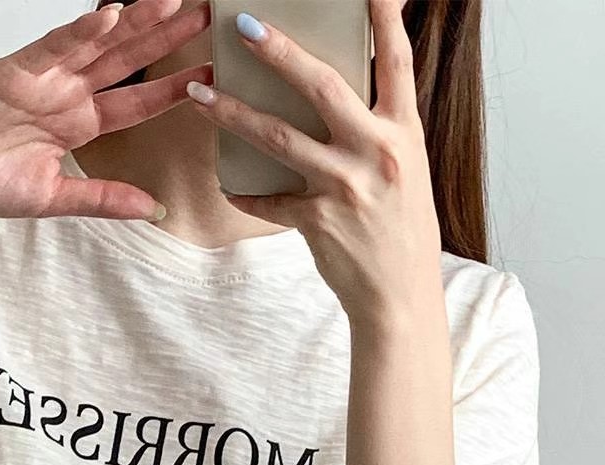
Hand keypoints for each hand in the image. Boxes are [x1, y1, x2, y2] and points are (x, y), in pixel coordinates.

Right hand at [0, 0, 212, 222]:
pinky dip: (80, 31)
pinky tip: (111, 15)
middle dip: (168, 38)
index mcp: (77, 125)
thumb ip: (102, 199)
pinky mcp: (13, 70)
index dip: (174, 88)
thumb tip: (153, 210)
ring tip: (174, 1)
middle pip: (128, 60)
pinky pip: (52, 46)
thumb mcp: (52, 198)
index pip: (137, 103)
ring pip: (99, 43)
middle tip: (207, 15)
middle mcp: (66, 94)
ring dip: (136, 22)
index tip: (211, 77)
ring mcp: (42, 78)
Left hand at [185, 0, 442, 324]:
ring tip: (198, 94)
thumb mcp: (407, 169)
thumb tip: (343, 92)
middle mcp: (377, 152)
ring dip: (233, 113)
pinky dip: (246, 193)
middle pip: (322, 87)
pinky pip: (269, 200)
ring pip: (279, 137)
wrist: (400, 297)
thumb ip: (379, 129)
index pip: (395, 61)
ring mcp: (346, 186)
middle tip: (243, 25)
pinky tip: (227, 186)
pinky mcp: (317, 221)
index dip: (381, 18)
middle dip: (280, 51)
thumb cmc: (402, 230)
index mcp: (405, 132)